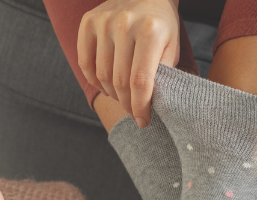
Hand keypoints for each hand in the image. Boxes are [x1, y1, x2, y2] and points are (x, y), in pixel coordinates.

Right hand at [77, 0, 180, 127]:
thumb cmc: (160, 25)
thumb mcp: (171, 47)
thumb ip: (162, 75)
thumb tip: (148, 107)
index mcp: (150, 31)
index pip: (140, 81)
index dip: (140, 107)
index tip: (143, 121)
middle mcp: (124, 24)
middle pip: (119, 81)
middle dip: (127, 103)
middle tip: (133, 111)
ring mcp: (103, 22)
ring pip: (101, 75)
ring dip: (111, 93)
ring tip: (121, 95)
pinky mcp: (88, 22)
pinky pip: (85, 63)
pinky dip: (94, 80)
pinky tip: (106, 83)